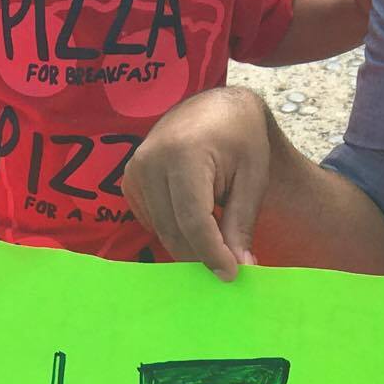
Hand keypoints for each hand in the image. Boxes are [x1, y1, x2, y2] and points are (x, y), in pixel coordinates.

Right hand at [123, 88, 271, 281]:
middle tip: (230, 265)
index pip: (194, 220)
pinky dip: (174, 230)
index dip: (212, 254)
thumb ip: (241, 224)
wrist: (217, 108)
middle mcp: (151, 161)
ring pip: (161, 230)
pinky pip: (152, 221)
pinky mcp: (130, 180)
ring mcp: (135, 170)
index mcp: (184, 154)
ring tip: (218, 237)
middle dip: (202, 255)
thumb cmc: (242, 139)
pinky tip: (196, 219)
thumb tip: (239, 268)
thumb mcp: (253, 179)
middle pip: (174, 230)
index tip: (231, 274)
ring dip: (189, 244)